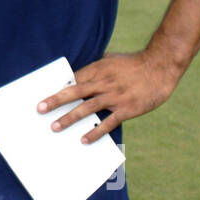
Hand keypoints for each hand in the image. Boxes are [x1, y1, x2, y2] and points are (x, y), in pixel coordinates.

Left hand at [36, 50, 181, 144]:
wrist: (160, 67)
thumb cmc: (134, 64)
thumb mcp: (111, 59)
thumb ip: (95, 67)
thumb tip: (76, 75)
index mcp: (98, 69)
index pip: (73, 79)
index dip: (58, 88)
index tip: (43, 95)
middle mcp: (103, 82)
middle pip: (74, 92)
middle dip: (55, 101)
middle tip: (39, 109)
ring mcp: (114, 96)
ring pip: (86, 108)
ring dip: (69, 118)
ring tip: (54, 127)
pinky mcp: (126, 109)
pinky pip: (107, 123)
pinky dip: (94, 132)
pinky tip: (83, 139)